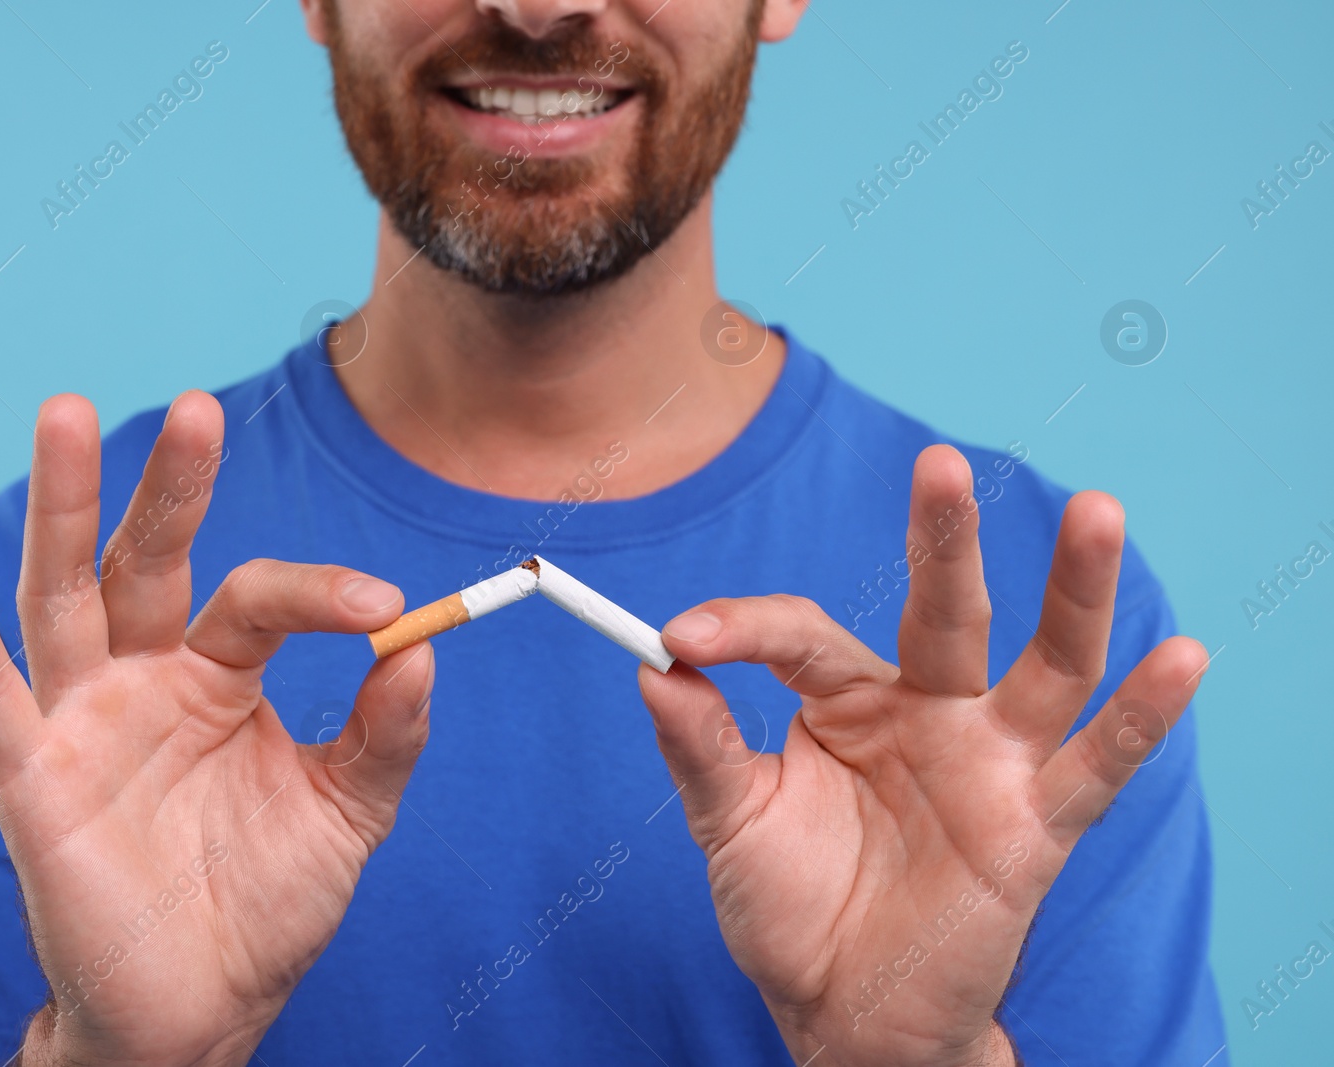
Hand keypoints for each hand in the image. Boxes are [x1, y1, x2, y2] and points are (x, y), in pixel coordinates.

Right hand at [0, 392, 433, 1066]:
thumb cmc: (267, 903)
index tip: (379, 608)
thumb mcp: (346, 812)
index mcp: (220, 677)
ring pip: (66, 596)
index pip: (260, 601)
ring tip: (64, 415)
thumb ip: (385, 733)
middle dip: (170, 487)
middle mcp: (146, 679)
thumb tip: (423, 645)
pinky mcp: (33, 778)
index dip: (318, 592)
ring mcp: (85, 721)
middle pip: (148, 561)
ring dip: (63, 509)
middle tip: (197, 409)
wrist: (206, 1006)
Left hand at [638, 444, 1206, 1066]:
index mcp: (846, 701)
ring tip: (1098, 512)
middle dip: (944, 541)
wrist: (841, 1012)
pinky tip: (1183, 659)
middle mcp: (928, 712)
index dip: (743, 629)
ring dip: (1074, 591)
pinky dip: (1144, 716)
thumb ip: (701, 749)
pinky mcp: (1037, 825)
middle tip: (937, 465)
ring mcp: (990, 762)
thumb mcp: (731, 826)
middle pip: (945, 611)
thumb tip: (652, 669)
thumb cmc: (789, 907)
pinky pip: (1099, 765)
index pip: (803, 634)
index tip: (680, 640)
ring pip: (1047, 663)